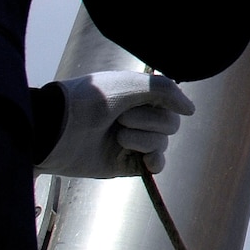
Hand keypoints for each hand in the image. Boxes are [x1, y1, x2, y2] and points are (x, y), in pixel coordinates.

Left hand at [39, 71, 194, 177]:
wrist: (57, 129)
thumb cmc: (90, 101)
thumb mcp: (129, 85)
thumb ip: (165, 90)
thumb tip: (192, 110)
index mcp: (137, 96)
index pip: (170, 102)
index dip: (164, 103)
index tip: (144, 101)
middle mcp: (137, 117)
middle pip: (170, 124)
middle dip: (149, 121)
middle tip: (121, 119)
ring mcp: (132, 141)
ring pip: (162, 143)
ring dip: (143, 139)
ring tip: (117, 136)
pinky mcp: (125, 163)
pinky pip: (155, 164)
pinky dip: (155, 161)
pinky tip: (147, 160)